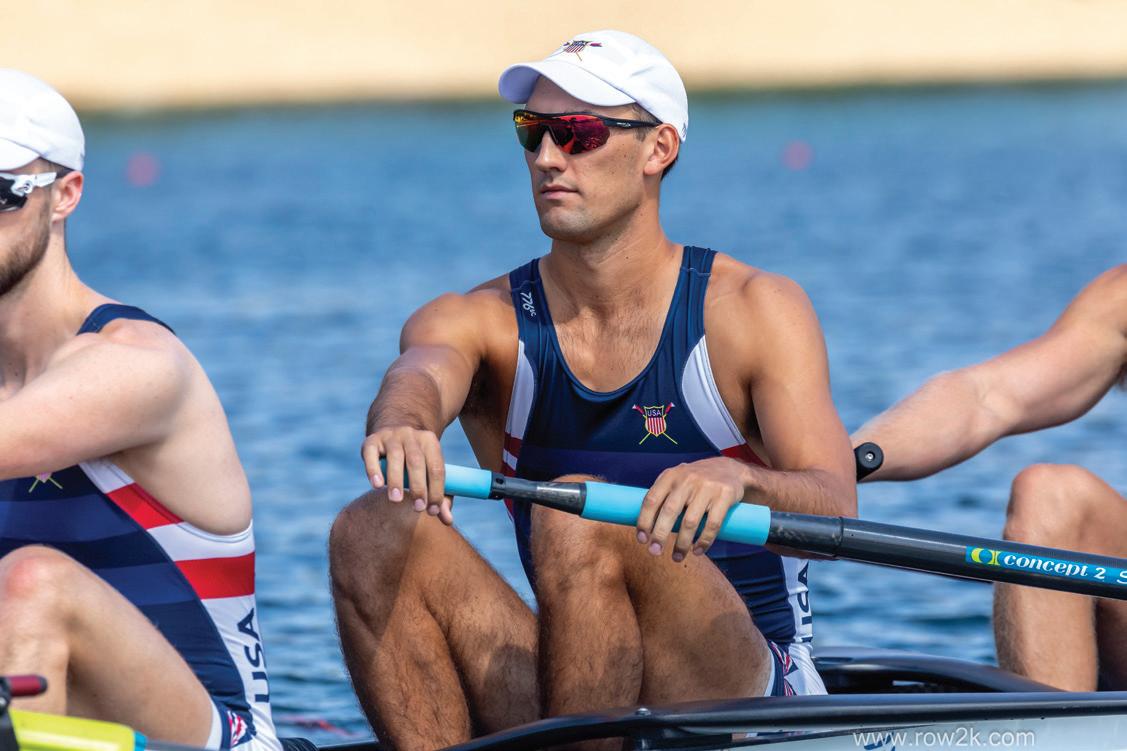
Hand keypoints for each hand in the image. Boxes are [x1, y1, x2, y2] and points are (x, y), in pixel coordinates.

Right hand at [361, 427, 452, 524]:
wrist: (394, 427)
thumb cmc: (416, 460)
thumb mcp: (429, 470)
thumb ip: (440, 495)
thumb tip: (448, 521)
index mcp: (430, 442)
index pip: (437, 467)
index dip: (437, 490)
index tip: (432, 511)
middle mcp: (412, 436)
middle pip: (417, 462)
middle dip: (418, 487)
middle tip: (418, 508)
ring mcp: (391, 436)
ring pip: (395, 457)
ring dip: (396, 480)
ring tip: (396, 500)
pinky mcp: (372, 440)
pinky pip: (372, 454)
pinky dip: (373, 469)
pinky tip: (377, 485)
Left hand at [635, 457, 750, 560]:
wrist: (730, 469)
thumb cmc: (696, 481)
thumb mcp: (677, 480)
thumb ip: (663, 496)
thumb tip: (644, 527)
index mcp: (671, 476)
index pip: (652, 499)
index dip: (644, 521)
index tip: (642, 539)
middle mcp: (687, 479)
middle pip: (669, 511)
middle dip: (660, 535)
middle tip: (654, 552)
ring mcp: (707, 487)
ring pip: (690, 521)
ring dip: (682, 544)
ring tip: (677, 557)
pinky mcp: (725, 495)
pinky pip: (712, 524)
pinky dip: (704, 541)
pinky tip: (698, 551)